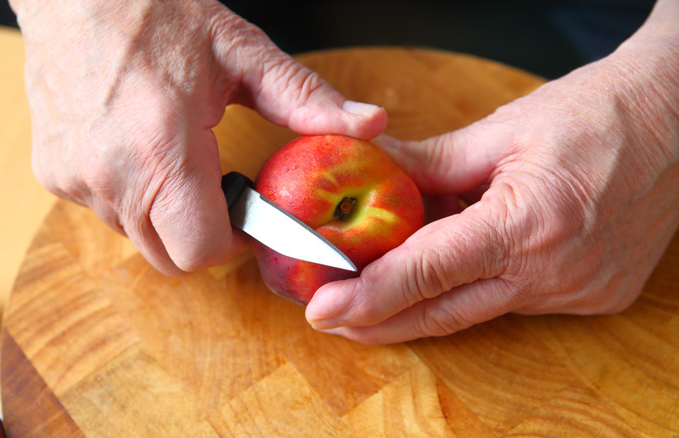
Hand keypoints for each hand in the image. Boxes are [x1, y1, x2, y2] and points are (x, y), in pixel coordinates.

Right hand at [10, 0, 386, 274]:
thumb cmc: (155, 12)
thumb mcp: (240, 51)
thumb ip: (306, 98)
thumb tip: (370, 124)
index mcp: (163, 146)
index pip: (199, 251)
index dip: (231, 245)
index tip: (245, 216)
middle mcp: (110, 174)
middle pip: (168, 258)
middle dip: (201, 238)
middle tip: (215, 189)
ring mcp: (74, 178)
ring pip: (134, 237)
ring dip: (164, 216)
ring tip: (174, 159)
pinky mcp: (52, 174)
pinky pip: (102, 212)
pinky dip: (127, 196)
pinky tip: (136, 150)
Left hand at [305, 1, 678, 343]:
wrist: (677, 120)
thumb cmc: (594, 113)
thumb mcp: (501, 130)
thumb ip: (429, 162)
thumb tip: (372, 172)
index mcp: (529, 222)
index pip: (430, 272)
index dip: (370, 296)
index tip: (323, 311)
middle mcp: (556, 272)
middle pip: (446, 312)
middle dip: (381, 321)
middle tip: (330, 320)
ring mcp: (579, 292)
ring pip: (477, 311)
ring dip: (423, 307)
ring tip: (371, 299)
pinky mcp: (594, 296)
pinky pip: (513, 302)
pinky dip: (472, 293)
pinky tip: (443, 279)